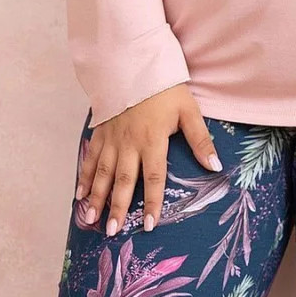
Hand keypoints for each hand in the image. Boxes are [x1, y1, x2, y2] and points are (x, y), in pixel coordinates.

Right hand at [76, 84, 220, 236]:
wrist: (134, 64)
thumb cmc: (165, 89)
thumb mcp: (189, 111)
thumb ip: (201, 140)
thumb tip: (216, 166)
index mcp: (152, 141)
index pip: (154, 178)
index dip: (152, 203)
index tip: (149, 225)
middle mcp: (129, 144)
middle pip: (123, 181)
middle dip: (118, 208)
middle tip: (112, 231)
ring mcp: (112, 139)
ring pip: (103, 173)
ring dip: (97, 197)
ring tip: (91, 219)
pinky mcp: (100, 132)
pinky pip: (91, 158)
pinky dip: (85, 177)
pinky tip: (79, 195)